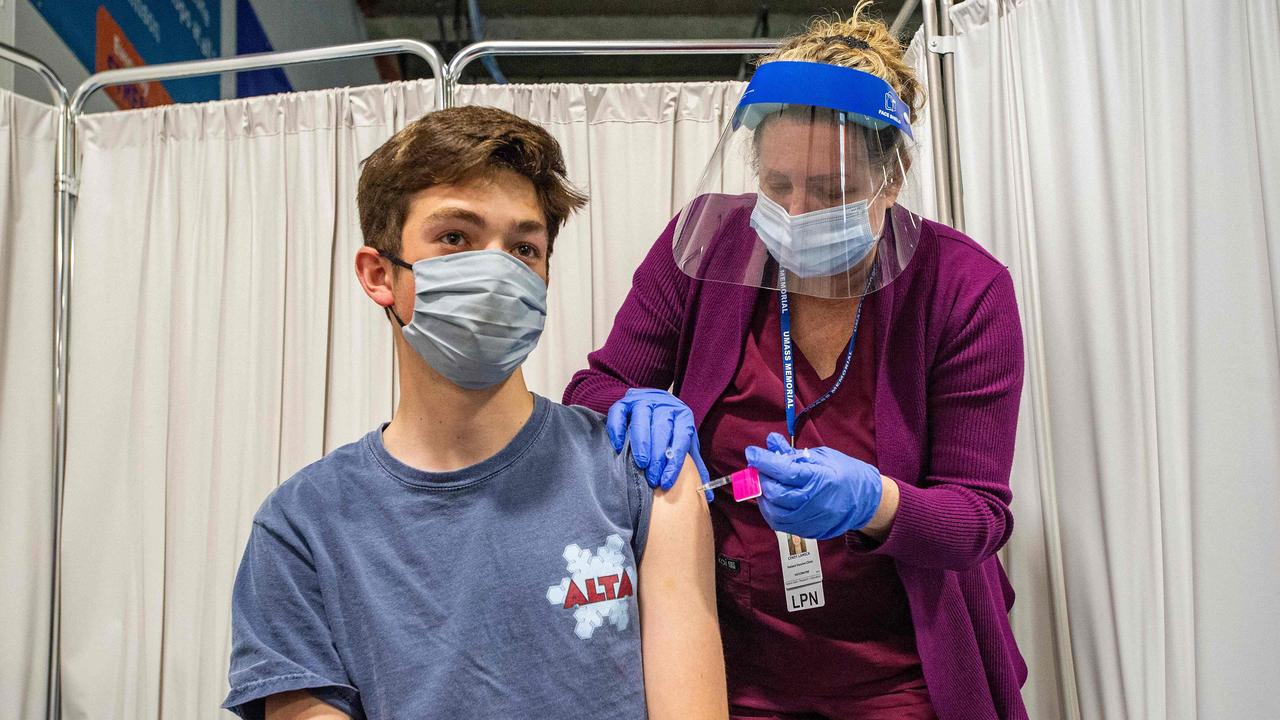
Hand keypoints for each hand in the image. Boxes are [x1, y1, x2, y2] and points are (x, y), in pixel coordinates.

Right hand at [607, 388, 711, 498]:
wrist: (653, 400)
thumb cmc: (670, 429)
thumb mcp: (684, 442)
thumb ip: (694, 464)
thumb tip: (709, 496)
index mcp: (683, 415)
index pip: (682, 437)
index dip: (675, 461)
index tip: (666, 481)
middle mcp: (665, 405)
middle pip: (662, 429)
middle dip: (657, 455)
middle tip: (652, 478)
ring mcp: (643, 400)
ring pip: (642, 419)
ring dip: (641, 443)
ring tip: (640, 465)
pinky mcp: (624, 402)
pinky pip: (619, 413)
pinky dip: (617, 429)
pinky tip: (617, 446)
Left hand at [745, 433, 882, 538]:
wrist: (867, 501)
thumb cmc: (846, 474)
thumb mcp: (822, 456)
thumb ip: (793, 453)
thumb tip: (771, 441)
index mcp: (819, 479)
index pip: (785, 471)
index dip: (764, 461)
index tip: (752, 452)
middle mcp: (813, 502)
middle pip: (776, 493)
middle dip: (761, 479)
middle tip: (757, 468)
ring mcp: (810, 520)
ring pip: (774, 512)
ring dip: (763, 497)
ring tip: (763, 483)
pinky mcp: (808, 531)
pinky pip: (780, 524)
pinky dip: (770, 511)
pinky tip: (770, 500)